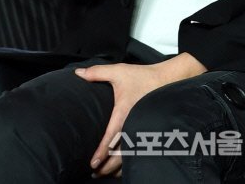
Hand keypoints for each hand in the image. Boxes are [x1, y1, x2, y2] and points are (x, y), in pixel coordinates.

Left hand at [75, 54, 206, 177]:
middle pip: (119, 154)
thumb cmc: (142, 77)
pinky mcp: (148, 131)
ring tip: (104, 173)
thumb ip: (97, 72)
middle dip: (106, 167)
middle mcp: (132, 125)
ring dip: (117, 167)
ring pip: (129, 157)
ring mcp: (141, 130)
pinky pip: (138, 152)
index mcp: (123, 114)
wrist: (166, 79)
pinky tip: (121, 165)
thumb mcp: (118, 71)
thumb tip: (79, 73)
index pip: (111, 138)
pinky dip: (128, 162)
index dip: (102, 152)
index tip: (93, 163)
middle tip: (94, 172)